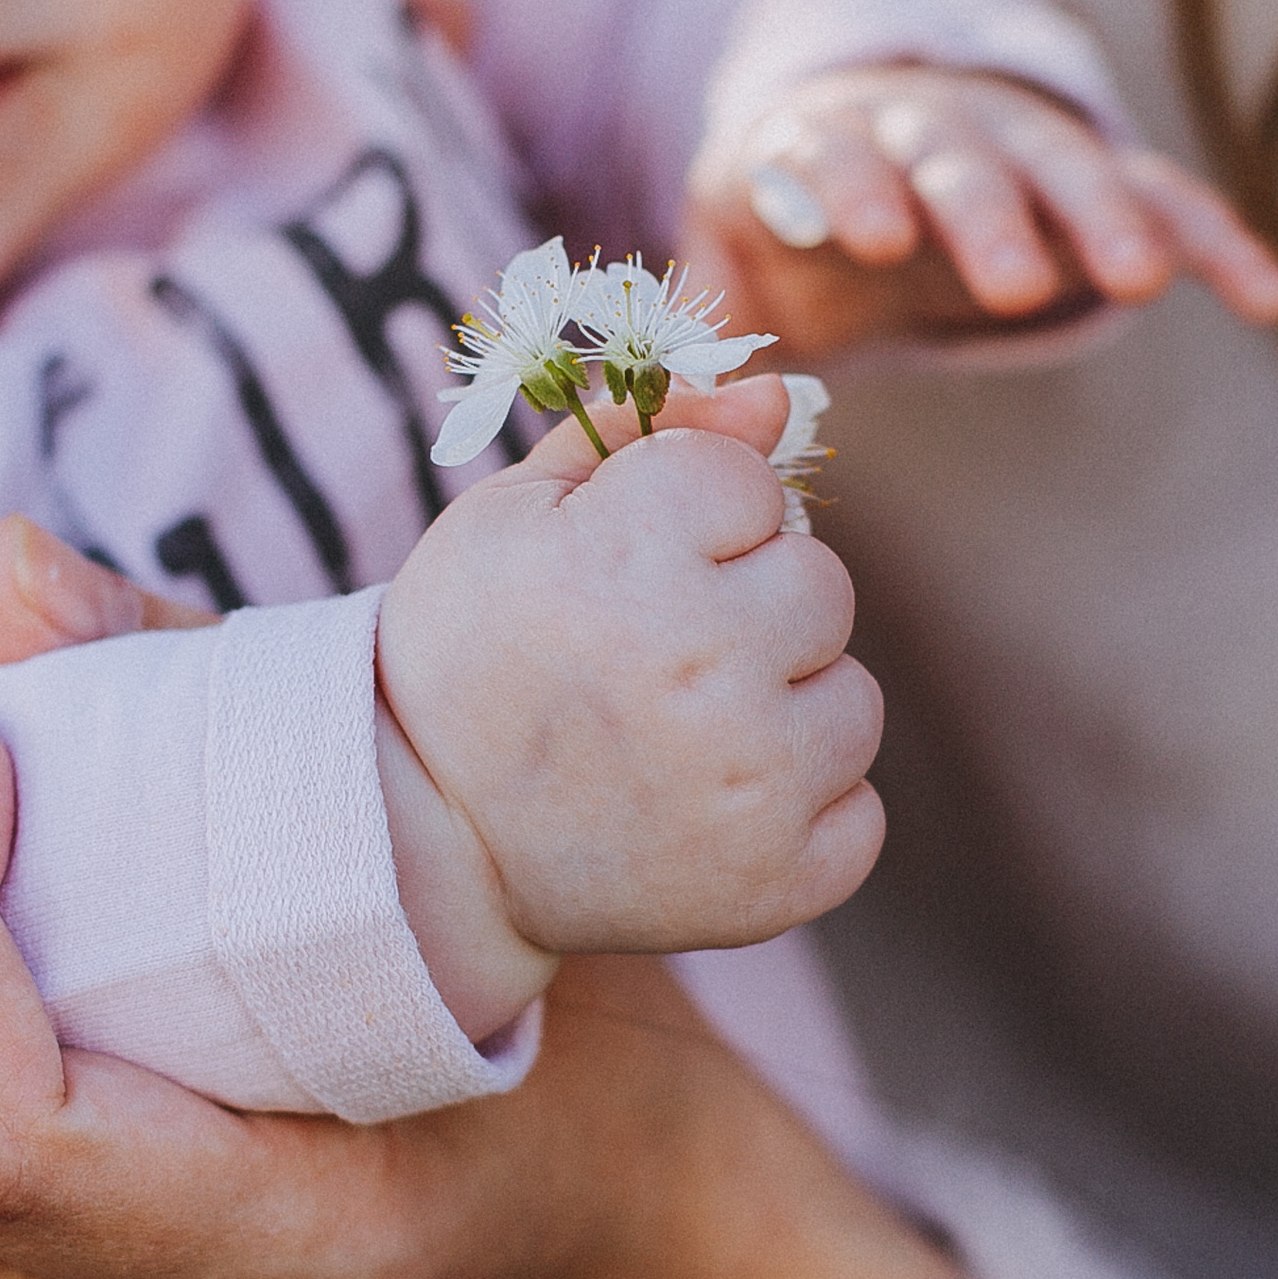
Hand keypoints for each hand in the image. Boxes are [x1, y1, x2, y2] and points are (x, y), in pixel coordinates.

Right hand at [377, 375, 885, 973]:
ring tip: (680, 746)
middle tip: (656, 666)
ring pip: (852, 703)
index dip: (690, 523)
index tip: (622, 577)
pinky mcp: (779, 882)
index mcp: (631, 554)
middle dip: (750, 612)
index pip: (752, 484)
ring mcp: (751, 782)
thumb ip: (651, 432)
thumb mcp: (518, 516)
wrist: (420, 848)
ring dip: (783, 717)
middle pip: (821, 587)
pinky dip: (796, 819)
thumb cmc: (471, 659)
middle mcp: (703, 664)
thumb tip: (780, 396)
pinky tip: (707, 816)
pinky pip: (858, 815)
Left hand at [685, 65, 1277, 356]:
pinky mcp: (1097, 177)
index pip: (836, 153)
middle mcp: (931, 127)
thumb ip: (704, 310)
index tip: (869, 235)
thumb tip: (676, 386)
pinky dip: (1218, 243)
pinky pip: (1168, 201)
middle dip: (988, 215)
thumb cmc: (792, 226)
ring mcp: (1021, 144)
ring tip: (1139, 285)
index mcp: (826, 142)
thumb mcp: (731, 252)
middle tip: (1016, 282)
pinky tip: (1269, 298)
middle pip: (962, 161)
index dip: (850, 188)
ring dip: (1105, 220)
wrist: (869, 155)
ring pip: (1069, 169)